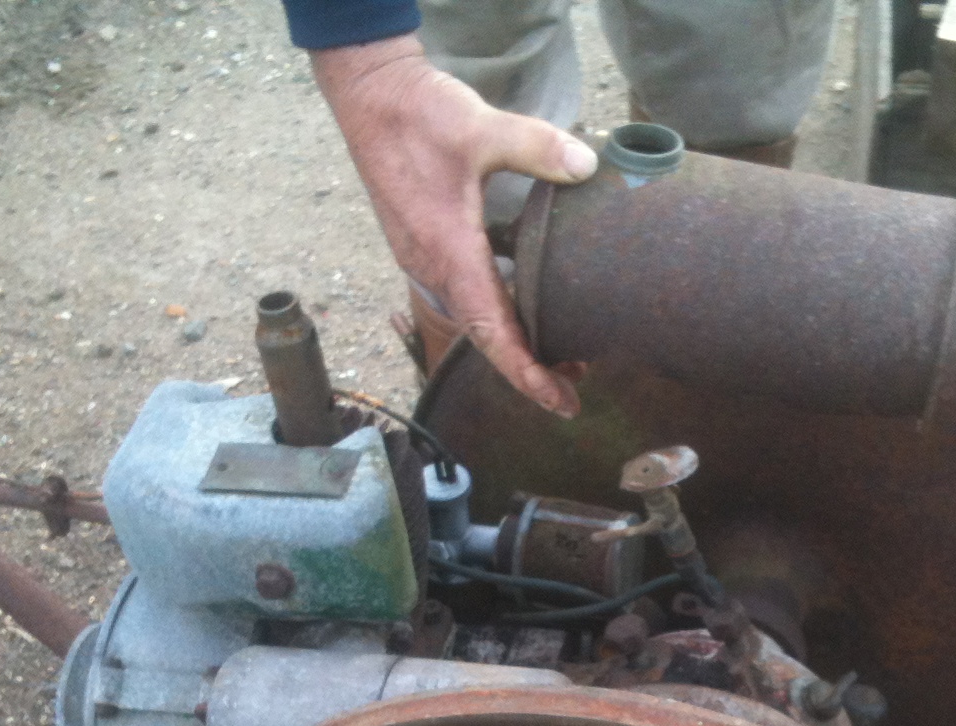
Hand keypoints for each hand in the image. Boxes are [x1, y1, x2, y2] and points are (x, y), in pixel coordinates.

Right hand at [312, 35, 597, 417]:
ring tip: (559, 357)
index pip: (491, 332)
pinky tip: (526, 304)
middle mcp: (433, 266)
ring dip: (512, 342)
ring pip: (473, 318)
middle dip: (528, 369)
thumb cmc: (417, 113)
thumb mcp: (481, 127)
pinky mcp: (425, 244)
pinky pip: (463, 294)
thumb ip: (536, 147)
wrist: (369, 95)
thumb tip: (586, 164)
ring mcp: (425, 258)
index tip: (559, 401)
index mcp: (448, 252)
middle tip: (574, 388)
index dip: (526, 373)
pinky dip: (496, 312)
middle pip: (484, 337)